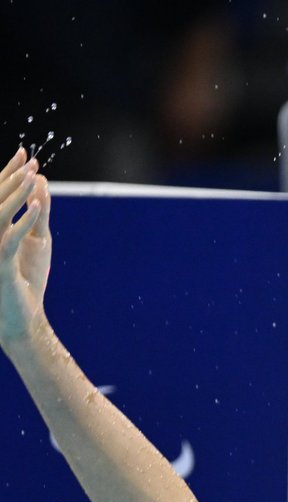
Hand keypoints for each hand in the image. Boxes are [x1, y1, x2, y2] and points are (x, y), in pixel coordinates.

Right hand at [0, 147, 51, 347]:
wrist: (20, 320)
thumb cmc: (26, 280)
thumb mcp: (36, 242)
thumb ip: (37, 216)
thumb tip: (42, 185)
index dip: (10, 173)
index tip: (26, 155)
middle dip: (14, 179)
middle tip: (32, 161)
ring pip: (0, 215)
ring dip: (19, 195)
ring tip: (35, 177)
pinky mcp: (1, 265)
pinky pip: (10, 239)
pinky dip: (25, 222)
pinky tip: (39, 208)